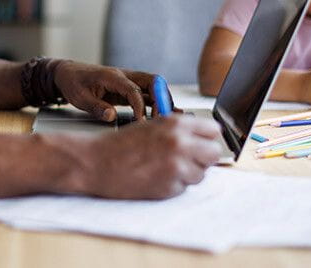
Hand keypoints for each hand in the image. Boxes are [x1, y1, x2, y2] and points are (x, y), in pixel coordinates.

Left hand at [53, 61, 169, 121]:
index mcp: (112, 76)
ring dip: (161, 101)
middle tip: (160, 118)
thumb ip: (96, 107)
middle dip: (161, 99)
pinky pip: (147, 94)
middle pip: (153, 81)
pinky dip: (156, 103)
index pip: (134, 90)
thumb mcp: (80, 98)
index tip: (140, 122)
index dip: (140, 107)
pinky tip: (164, 114)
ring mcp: (128, 81)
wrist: (68, 73)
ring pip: (153, 86)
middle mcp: (124, 76)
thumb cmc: (73, 83)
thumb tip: (111, 117)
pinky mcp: (128, 89)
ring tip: (164, 118)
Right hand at [82, 116, 221, 198]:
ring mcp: (176, 166)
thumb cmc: (120, 144)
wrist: (97, 162)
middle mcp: (179, 143)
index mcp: (175, 123)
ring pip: (201, 173)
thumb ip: (179, 130)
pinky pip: (184, 188)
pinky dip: (173, 185)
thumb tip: (203, 139)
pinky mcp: (170, 187)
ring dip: (188, 173)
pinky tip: (155, 177)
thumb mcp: (152, 126)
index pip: (213, 130)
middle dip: (203, 157)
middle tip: (187, 159)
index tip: (203, 142)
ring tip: (164, 168)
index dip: (207, 137)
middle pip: (214, 153)